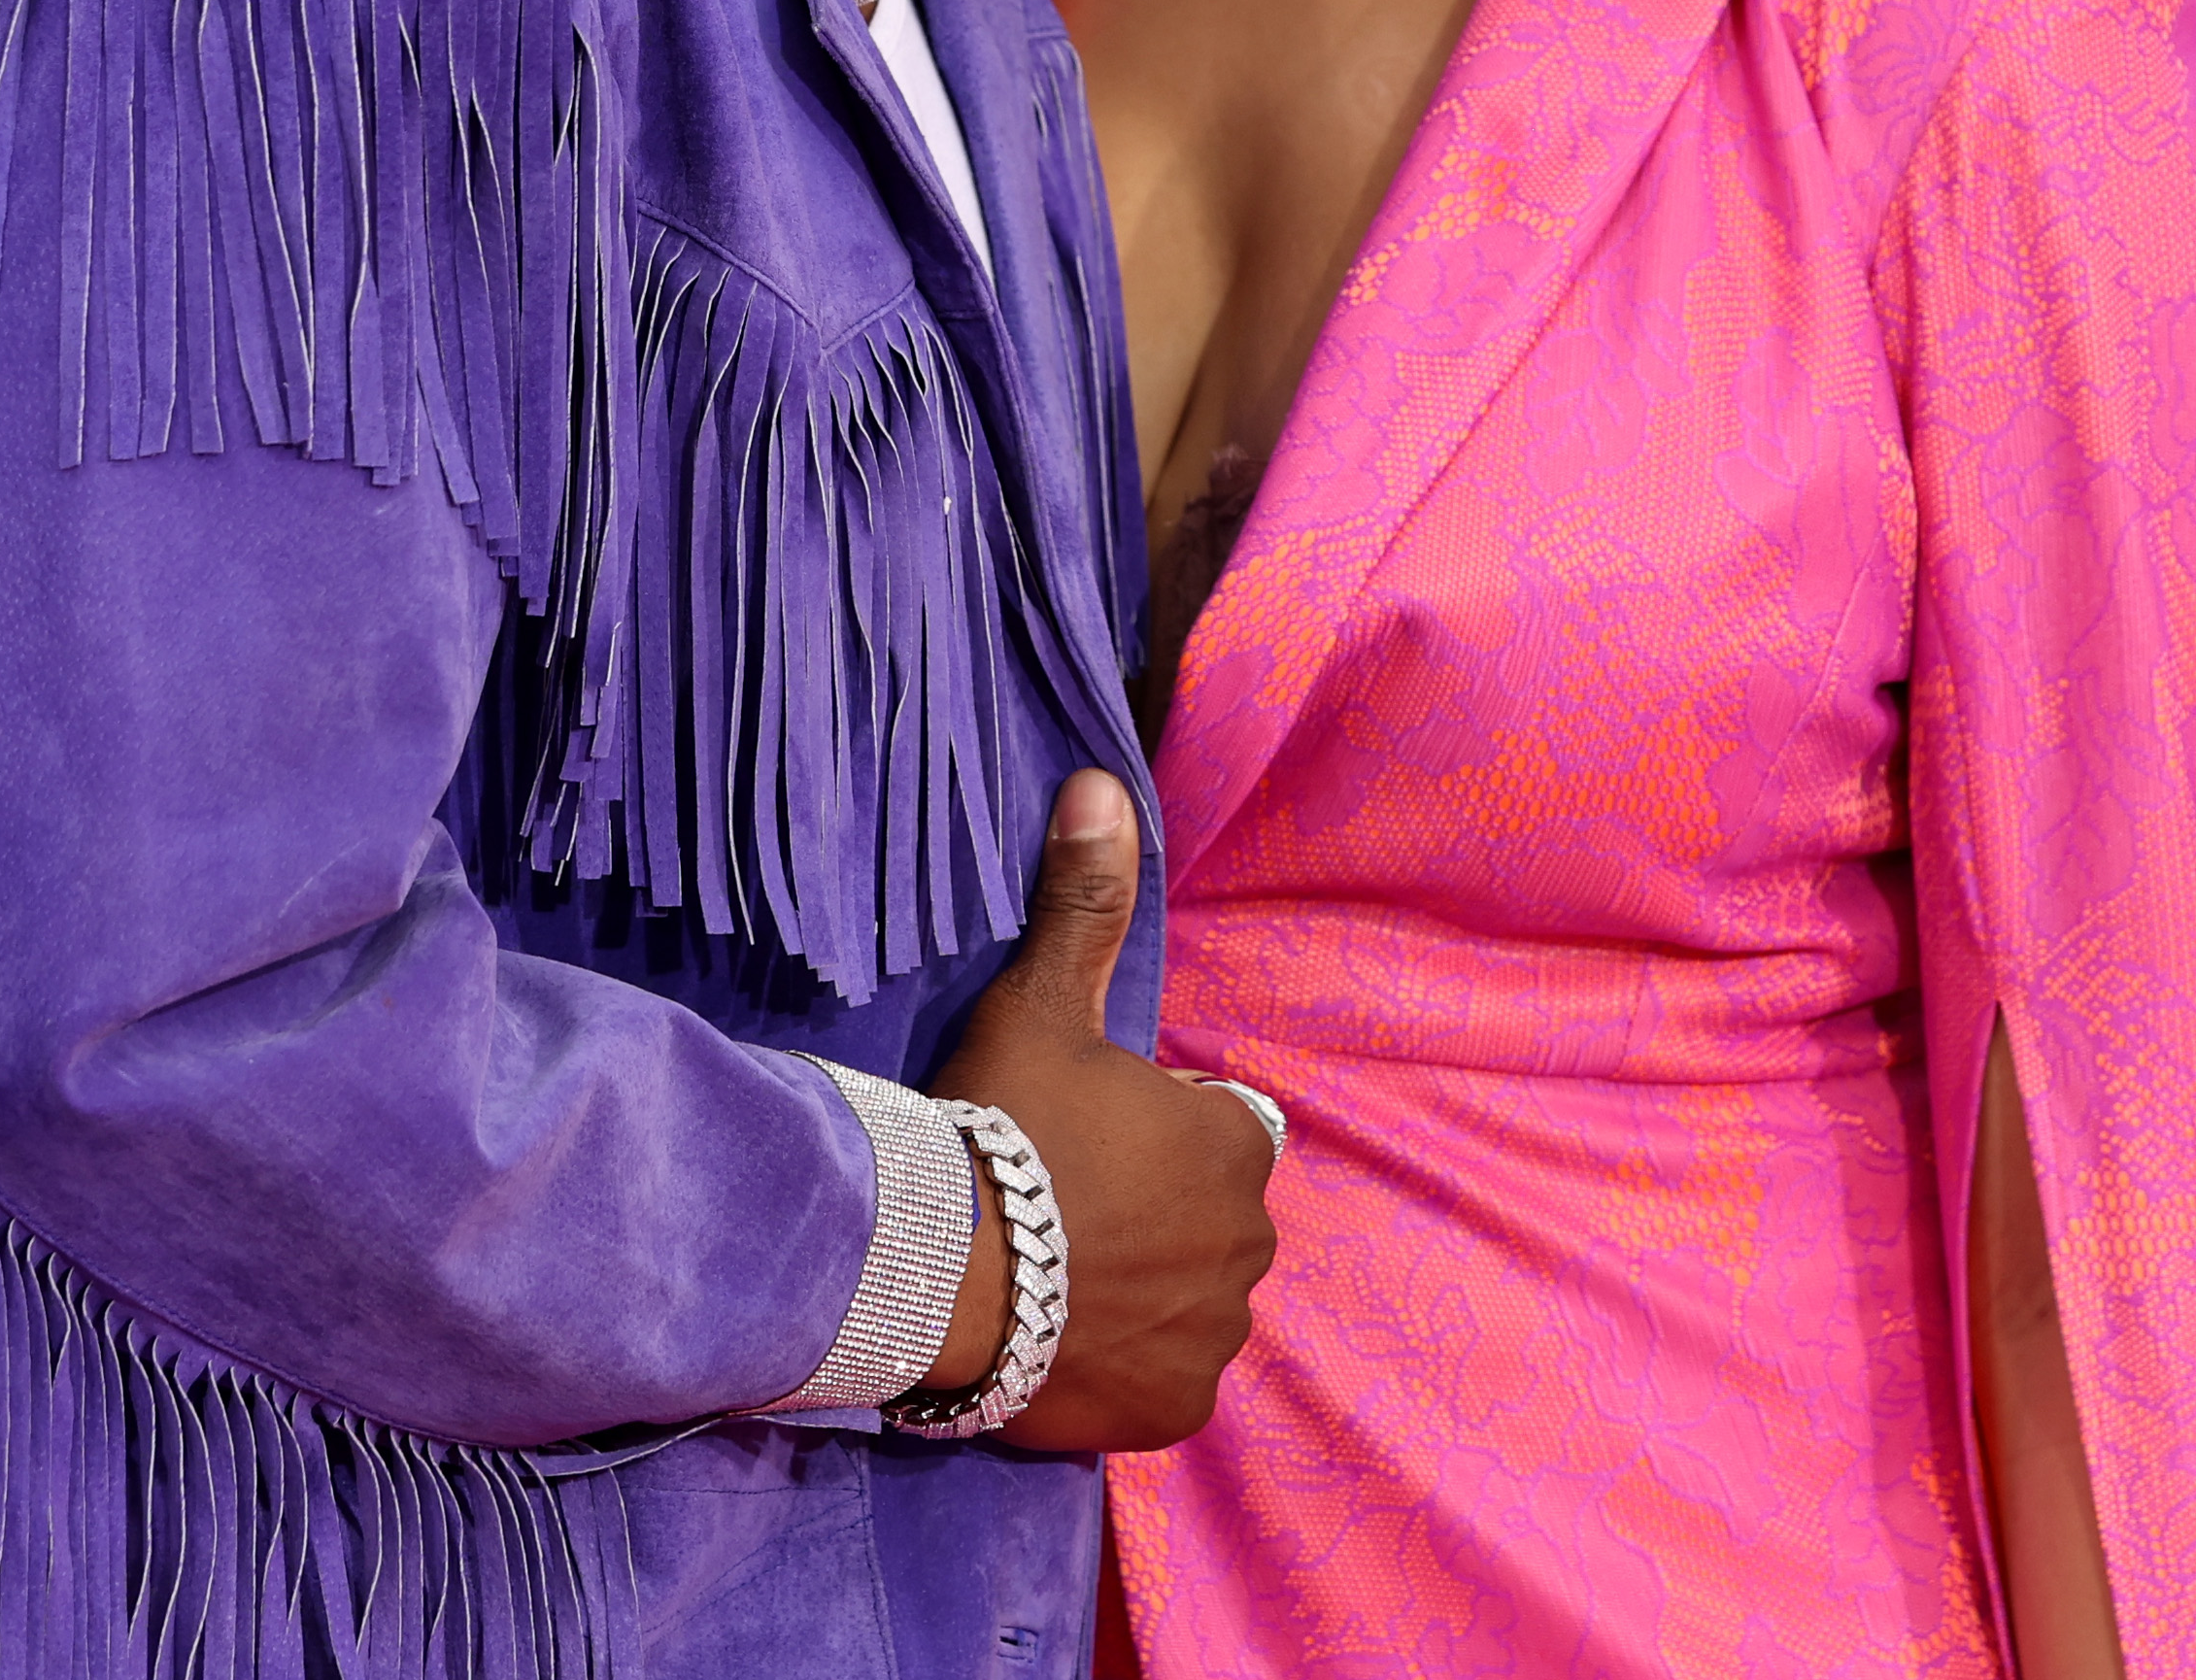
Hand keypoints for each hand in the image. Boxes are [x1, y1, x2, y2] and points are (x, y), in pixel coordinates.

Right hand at [914, 767, 1275, 1451]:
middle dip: (1154, 1215)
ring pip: (1187, 1300)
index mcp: (1234, 1141)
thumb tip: (1103, 784)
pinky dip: (1124, 1367)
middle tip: (1058, 1210)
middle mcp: (1249, 1240)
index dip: (1150, 1133)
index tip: (1080, 1140)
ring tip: (1049, 1279)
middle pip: (1205, 1218)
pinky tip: (1058, 1344)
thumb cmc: (1001, 1128)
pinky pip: (1161, 1381)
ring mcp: (1215, 1332)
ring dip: (1141, 1292)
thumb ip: (1084, 903)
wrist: (946, 1273)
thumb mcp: (1041, 1005)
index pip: (1215, 1130)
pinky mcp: (1174, 1409)